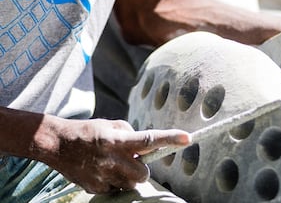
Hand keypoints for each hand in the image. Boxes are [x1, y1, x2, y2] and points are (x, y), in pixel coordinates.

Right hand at [41, 117, 190, 194]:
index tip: (188, 138)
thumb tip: (146, 145)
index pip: (148, 139)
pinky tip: (103, 171)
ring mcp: (103, 177)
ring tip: (115, 164)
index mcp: (116, 139)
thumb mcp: (111, 125)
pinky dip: (115, 182)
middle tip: (131, 158)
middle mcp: (111, 160)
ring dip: (129, 175)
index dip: (169, 139)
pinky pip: (116, 190)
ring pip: (131, 184)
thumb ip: (130, 134)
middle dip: (142, 167)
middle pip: (144, 173)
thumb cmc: (88, 131)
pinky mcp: (96, 189)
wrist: (58, 145)